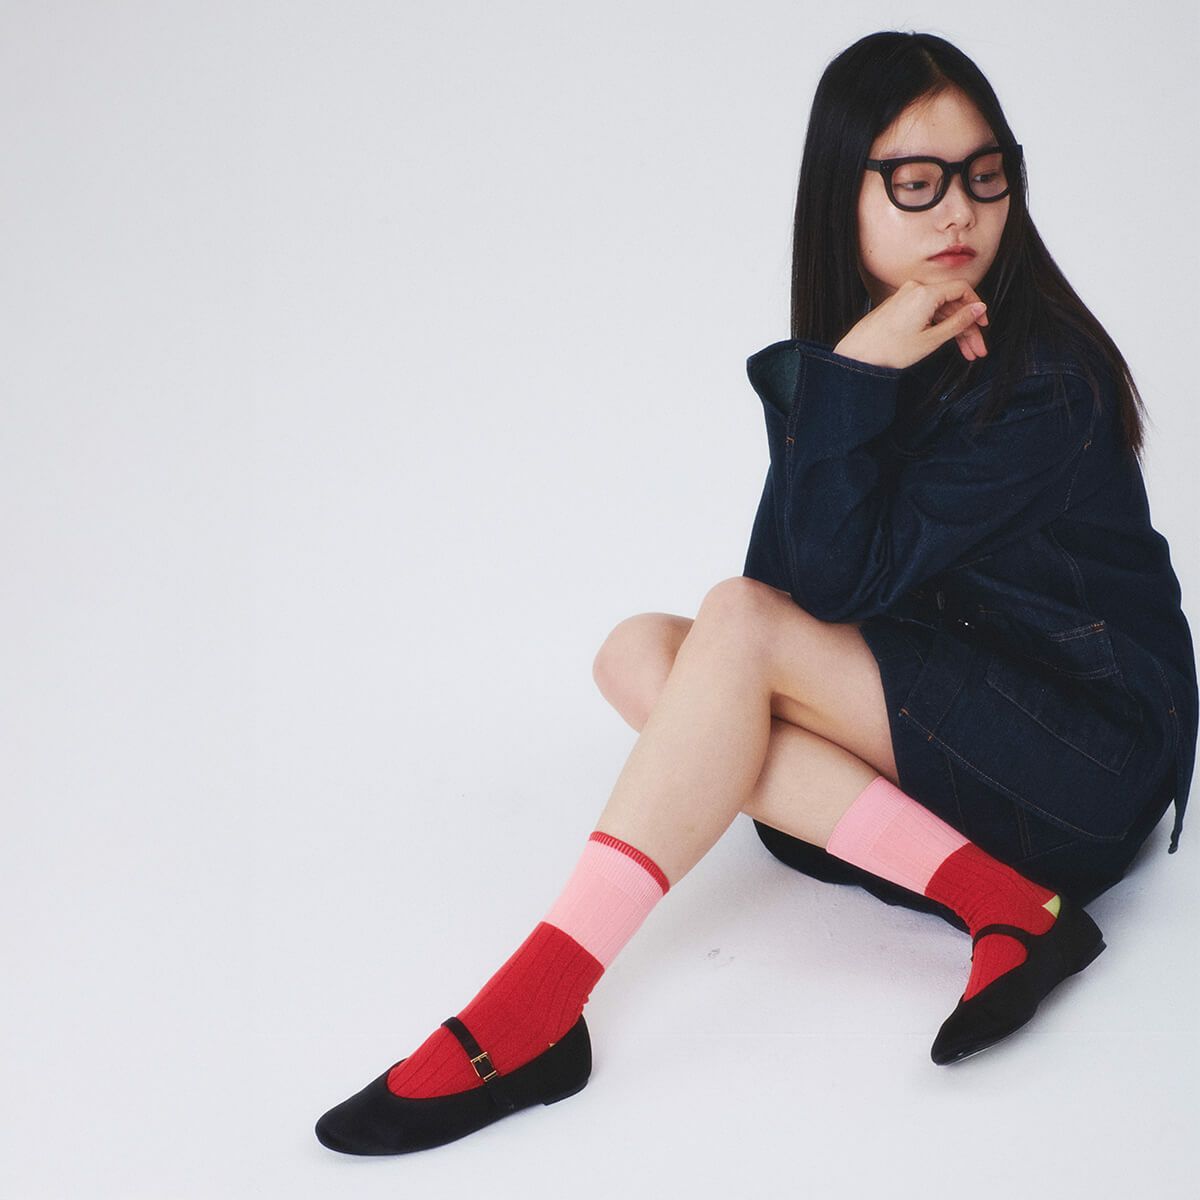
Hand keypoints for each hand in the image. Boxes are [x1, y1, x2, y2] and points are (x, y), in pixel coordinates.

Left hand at [833, 278, 989, 370]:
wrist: (858, 355)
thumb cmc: (888, 349)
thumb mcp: (931, 339)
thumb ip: (958, 323)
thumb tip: (979, 309)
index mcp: (925, 293)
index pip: (962, 289)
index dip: (976, 307)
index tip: (983, 324)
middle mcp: (915, 290)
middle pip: (952, 304)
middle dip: (968, 327)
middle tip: (977, 348)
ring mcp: (907, 298)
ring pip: (941, 312)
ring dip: (956, 331)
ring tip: (967, 353)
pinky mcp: (902, 307)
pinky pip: (928, 313)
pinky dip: (940, 327)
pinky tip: (949, 343)